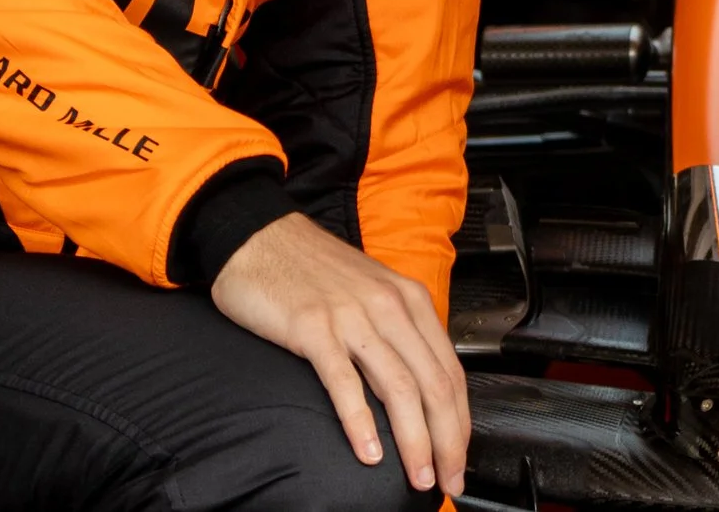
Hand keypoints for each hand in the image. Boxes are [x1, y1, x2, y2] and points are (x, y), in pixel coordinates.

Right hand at [209, 212, 468, 496]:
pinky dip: (360, 422)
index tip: (459, 458)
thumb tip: (418, 391)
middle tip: (448, 480)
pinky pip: (344, 382)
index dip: (460, 422)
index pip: (450, 371)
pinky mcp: (313, 328)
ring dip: (414, 441)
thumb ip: (397, 334)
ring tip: (418, 477)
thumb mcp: (371, 293)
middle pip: (434, 385)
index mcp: (409, 300)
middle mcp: (389, 307)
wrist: (257, 237)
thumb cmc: (312, 270)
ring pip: (399, 388)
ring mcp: (352, 317)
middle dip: (447, 441)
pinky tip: (368, 451)